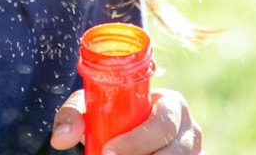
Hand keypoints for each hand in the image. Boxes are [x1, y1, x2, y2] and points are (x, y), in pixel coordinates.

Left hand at [50, 88, 202, 153]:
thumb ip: (72, 116)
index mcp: (171, 104)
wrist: (124, 131)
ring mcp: (194, 151)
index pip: (164, 121)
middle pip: (176, 150)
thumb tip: (61, 140)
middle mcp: (189, 129)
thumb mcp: (91, 108)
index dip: (138, 140)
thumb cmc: (110, 115)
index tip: (108, 151)